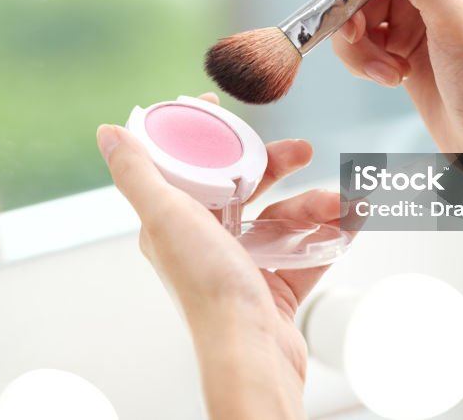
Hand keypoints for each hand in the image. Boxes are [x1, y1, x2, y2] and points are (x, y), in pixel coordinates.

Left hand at [97, 95, 337, 418]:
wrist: (252, 351)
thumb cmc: (206, 288)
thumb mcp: (165, 217)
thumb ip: (137, 174)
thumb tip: (108, 134)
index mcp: (177, 224)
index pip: (191, 168)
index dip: (208, 138)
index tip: (223, 111)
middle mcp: (209, 243)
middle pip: (246, 189)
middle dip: (276, 166)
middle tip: (303, 150)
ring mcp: (245, 266)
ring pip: (284, 219)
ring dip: (314, 205)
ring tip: (338, 203)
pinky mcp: (278, 288)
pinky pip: (310, 250)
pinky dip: (333, 233)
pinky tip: (354, 217)